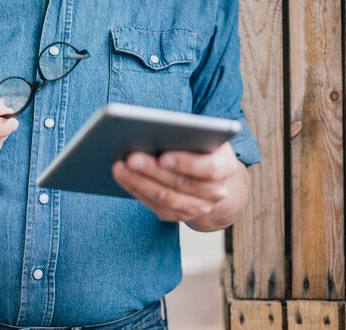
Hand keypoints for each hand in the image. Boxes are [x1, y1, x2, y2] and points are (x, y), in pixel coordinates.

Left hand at [112, 143, 239, 222]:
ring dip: (139, 182)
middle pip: (180, 183)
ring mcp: (198, 208)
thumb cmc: (204, 150)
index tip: (163, 156)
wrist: (215, 182)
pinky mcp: (179, 216)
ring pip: (165, 197)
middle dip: (152, 170)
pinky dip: (137, 191)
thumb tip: (154, 130)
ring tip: (120, 167)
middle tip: (130, 157)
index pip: (209, 168)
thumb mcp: (205, 138)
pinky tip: (122, 177)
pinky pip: (155, 206)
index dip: (185, 163)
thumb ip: (188, 135)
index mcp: (226, 168)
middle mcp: (215, 192)